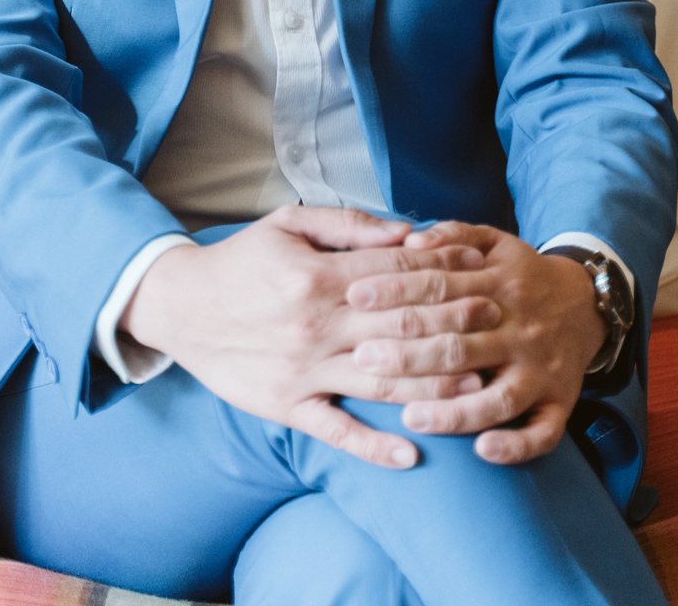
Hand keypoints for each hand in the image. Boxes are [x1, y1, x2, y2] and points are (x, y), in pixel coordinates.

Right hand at [122, 205, 499, 468]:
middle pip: (398, 328)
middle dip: (452, 322)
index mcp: (316, 277)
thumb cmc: (241, 260)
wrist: (181, 306)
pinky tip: (412, 454)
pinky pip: (337, 432)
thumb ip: (349, 226)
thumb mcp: (289, 224)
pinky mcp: (286, 406)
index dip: (441, 268)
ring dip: (432, 385)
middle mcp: (314, 326)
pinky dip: (374, 447)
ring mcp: (302, 371)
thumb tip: (405, 233)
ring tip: (477, 384)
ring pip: (379, 382)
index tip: (479, 267)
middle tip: (496, 319)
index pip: (394, 274)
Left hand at [347, 221, 607, 463]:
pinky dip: (516, 445)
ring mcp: (542, 370)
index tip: (354, 297)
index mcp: (500, 284)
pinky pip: (544, 433)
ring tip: (411, 416)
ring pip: (499, 397)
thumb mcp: (492, 241)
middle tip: (363, 359)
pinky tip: (482, 451)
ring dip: (455, 411)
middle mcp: (521, 329)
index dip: (395, 291)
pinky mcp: (561, 402)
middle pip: (461, 346)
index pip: (441, 287)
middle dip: (409, 355)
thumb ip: (451, 235)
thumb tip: (409, 239)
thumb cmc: (521, 274)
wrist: (587, 302)